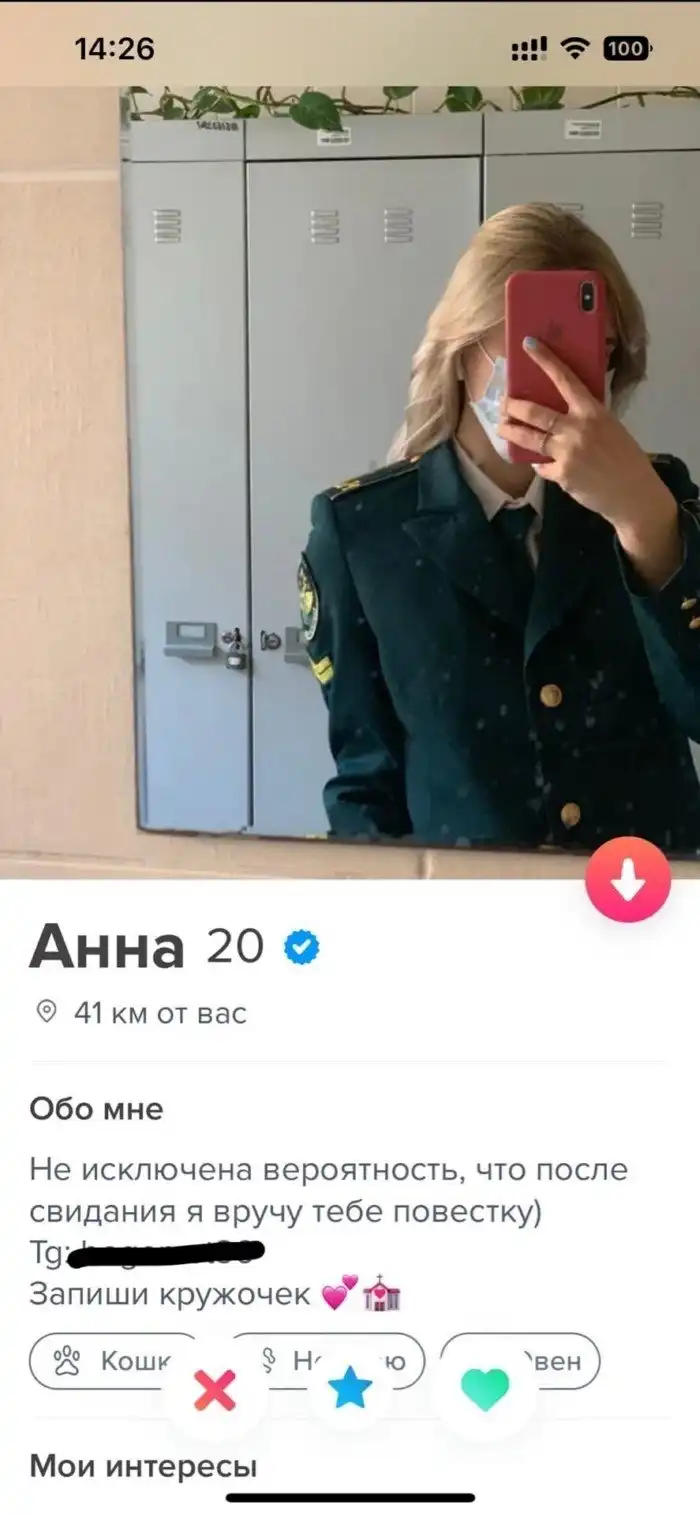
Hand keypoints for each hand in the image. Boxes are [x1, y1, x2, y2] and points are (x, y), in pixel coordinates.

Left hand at [497, 338, 682, 587]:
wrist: (633, 493)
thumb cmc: (623, 457)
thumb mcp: (609, 427)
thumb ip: (585, 417)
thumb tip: (560, 410)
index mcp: (593, 411)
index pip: (565, 379)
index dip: (545, 361)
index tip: (528, 345)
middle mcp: (578, 429)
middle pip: (536, 413)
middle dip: (514, 406)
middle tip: (503, 402)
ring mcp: (567, 453)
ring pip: (530, 439)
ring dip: (511, 431)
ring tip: (501, 427)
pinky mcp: (561, 475)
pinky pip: (541, 465)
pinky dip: (539, 463)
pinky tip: (539, 462)